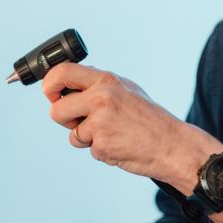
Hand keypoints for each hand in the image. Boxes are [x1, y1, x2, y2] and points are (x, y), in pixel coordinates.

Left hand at [43, 63, 222, 193]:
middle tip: (80, 121)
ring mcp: (100, 123)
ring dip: (84, 137)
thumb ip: (98, 85)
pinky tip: (119, 144)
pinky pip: (87, 148)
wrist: (172, 145)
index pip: (62, 72)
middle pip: (56, 110)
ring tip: (111, 133)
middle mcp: (101, 99)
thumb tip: (68, 84)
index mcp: (106, 81)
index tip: (51, 94)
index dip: (49, 85)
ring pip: (71, 133)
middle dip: (64, 119)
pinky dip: (100, 149)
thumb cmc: (150, 119)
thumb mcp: (127, 90)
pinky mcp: (102, 146)